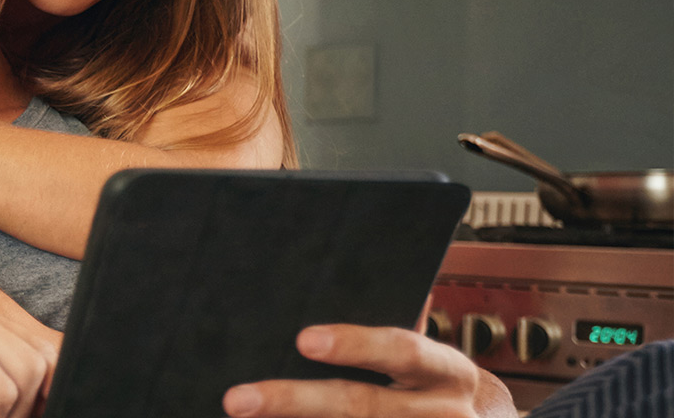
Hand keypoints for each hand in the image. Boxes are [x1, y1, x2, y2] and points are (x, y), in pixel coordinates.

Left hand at [223, 325, 514, 417]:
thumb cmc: (447, 391)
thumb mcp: (436, 361)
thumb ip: (400, 330)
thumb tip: (366, 281)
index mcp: (448, 372)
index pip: (401, 351)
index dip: (355, 344)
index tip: (304, 339)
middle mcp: (441, 413)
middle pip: (361, 407)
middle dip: (293, 401)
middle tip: (238, 399)